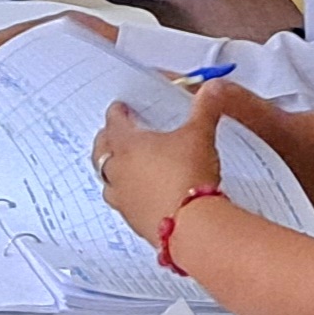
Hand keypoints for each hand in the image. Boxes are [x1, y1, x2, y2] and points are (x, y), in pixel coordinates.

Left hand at [91, 91, 228, 241]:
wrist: (192, 225)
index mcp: (128, 145)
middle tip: (110, 135)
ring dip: (110, 170)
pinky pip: (121, 203)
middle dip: (105, 140)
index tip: (119, 109)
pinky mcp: (133, 220)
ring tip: (118, 166)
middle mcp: (118, 171)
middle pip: (101, 151)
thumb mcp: (200, 135)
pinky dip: (125, 195)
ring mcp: (123, 198)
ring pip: (106, 180)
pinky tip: (136, 195)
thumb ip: (205, 109)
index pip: (114, 122)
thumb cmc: (188, 176)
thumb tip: (212, 90)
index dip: (116, 112)